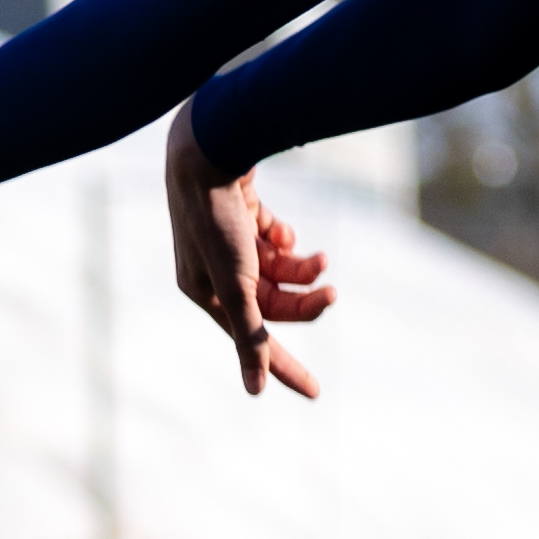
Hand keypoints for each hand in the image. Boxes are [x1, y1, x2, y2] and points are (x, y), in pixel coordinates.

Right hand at [161, 109, 333, 403]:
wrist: (210, 146)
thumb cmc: (217, 217)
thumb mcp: (236, 282)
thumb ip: (248, 336)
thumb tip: (255, 391)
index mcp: (203, 292)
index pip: (252, 341)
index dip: (284, 367)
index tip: (316, 393)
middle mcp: (213, 269)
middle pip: (272, 303)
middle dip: (304, 300)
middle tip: (335, 294)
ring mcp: (228, 240)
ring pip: (278, 271)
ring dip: (304, 269)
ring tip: (323, 258)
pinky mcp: (242, 213)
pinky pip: (273, 239)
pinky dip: (287, 240)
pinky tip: (287, 231)